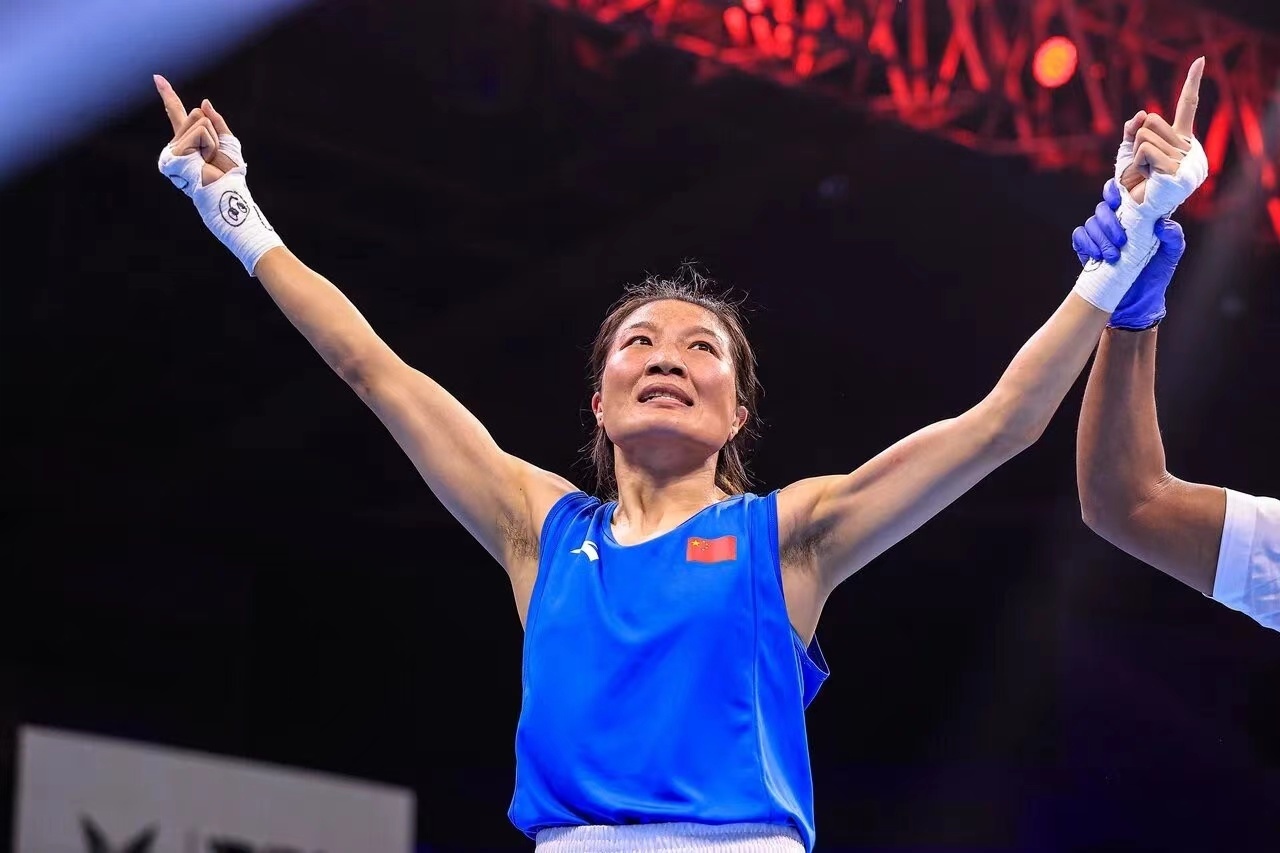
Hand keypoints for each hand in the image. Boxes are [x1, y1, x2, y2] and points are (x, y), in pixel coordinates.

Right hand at [155, 74, 238, 185]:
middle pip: (196, 114)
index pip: (177, 111)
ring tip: (209, 158)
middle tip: (213, 154)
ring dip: (212, 139)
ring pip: (198, 122)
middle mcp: (178, 142)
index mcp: (189, 138)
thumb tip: (203, 102)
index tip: (157, 77)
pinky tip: (204, 160)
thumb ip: (216, 120)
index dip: (168, 94)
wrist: (224, 187)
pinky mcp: (174, 152)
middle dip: (212, 131)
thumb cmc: (228, 170)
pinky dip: (208, 144)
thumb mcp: (227, 141)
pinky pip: (198, 132)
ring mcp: (174, 148)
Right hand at [1073, 179, 1185, 329]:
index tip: (1119, 200)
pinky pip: (1079, 237)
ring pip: (1091, 223)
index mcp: (1136, 216)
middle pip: (1103, 208)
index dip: (1116, 190)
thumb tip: (1161, 223)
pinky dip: (1086, 244)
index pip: (1122, 192)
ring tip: (1112, 256)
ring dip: (1100, 238)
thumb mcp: (1171, 255)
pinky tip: (1097, 257)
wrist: (1136, 302)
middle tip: (1121, 242)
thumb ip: (1173, 236)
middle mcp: (1116, 222)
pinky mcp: (1087, 249)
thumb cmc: (1155, 275)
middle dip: (1110, 223)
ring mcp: (1100, 236)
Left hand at [1116, 57, 1204, 204]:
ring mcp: (1185, 159)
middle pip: (1152, 120)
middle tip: (1142, 164)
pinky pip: (1146, 150)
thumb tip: (1142, 113)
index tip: (1200, 60)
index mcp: (1180, 139)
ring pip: (1145, 136)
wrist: (1134, 208)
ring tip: (1144, 173)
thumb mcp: (1129, 150)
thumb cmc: (1133, 183)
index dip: (1192, 82)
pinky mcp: (1177, 171)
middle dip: (1138, 139)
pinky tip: (1146, 177)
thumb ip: (1134, 130)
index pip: (1187, 106)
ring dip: (1136, 155)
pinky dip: (1137, 163)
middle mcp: (1188, 147)